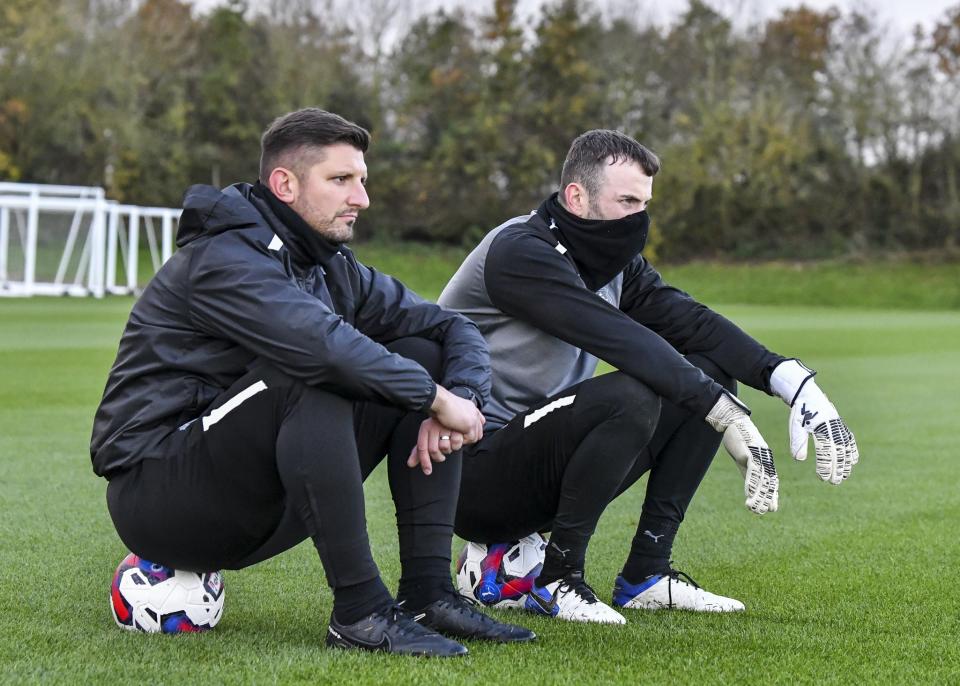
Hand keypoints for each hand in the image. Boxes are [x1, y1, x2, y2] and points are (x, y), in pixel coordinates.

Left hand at [406, 417, 463, 474]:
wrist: (454, 410)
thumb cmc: (441, 427)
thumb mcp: (428, 437)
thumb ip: (420, 451)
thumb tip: (410, 464)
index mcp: (425, 427)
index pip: (421, 448)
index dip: (424, 461)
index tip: (427, 471)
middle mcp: (433, 426)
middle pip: (434, 450)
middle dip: (440, 456)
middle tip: (443, 452)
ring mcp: (445, 426)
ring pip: (445, 447)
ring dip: (450, 449)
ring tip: (451, 442)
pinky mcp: (456, 426)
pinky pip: (456, 442)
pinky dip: (458, 443)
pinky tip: (459, 438)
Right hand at [429, 385, 484, 442]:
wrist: (441, 401)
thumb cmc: (442, 404)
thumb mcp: (454, 407)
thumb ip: (460, 413)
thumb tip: (457, 421)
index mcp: (472, 408)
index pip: (480, 422)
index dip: (473, 429)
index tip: (465, 432)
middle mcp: (475, 413)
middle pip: (479, 431)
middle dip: (471, 436)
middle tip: (460, 437)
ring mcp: (474, 419)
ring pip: (475, 436)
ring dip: (466, 439)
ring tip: (457, 437)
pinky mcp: (470, 425)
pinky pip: (470, 438)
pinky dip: (463, 440)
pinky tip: (456, 436)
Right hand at [705, 392, 778, 513]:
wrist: (732, 421)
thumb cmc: (737, 438)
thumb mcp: (743, 457)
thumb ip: (748, 470)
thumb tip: (750, 485)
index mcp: (765, 460)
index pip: (771, 479)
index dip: (772, 494)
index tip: (773, 507)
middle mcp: (765, 459)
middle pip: (770, 481)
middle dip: (769, 497)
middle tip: (769, 511)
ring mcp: (759, 456)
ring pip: (762, 479)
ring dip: (759, 496)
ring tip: (756, 509)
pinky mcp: (751, 453)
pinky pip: (753, 471)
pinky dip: (752, 484)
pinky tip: (749, 494)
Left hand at [771, 360, 859, 484]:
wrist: (808, 395)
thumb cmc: (800, 413)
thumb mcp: (796, 427)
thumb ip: (798, 442)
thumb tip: (799, 460)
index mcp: (821, 428)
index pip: (825, 451)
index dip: (825, 466)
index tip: (823, 478)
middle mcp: (833, 428)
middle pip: (838, 452)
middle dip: (837, 468)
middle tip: (834, 482)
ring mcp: (839, 427)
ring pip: (846, 448)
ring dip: (846, 463)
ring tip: (844, 476)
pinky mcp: (841, 426)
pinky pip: (850, 439)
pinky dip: (852, 450)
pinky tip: (853, 461)